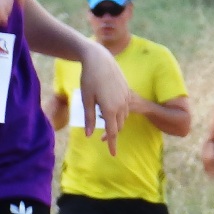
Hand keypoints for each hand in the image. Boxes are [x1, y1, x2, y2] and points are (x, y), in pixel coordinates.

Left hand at [77, 41, 128, 156]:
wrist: (100, 59)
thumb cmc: (89, 79)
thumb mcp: (86, 100)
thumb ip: (89, 118)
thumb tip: (89, 135)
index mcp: (110, 109)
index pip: (112, 132)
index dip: (112, 144)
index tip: (112, 154)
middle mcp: (121, 105)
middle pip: (118, 126)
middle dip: (112, 134)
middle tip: (102, 139)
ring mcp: (125, 97)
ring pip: (122, 117)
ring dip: (115, 123)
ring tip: (104, 121)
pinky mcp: (126, 90)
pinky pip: (124, 107)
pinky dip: (118, 113)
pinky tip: (110, 109)